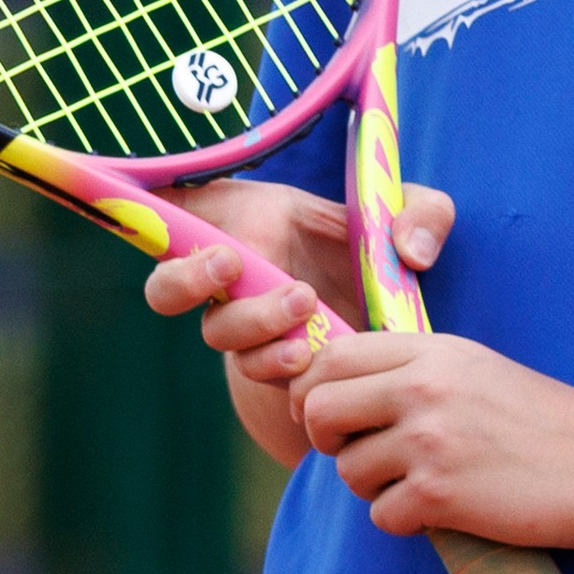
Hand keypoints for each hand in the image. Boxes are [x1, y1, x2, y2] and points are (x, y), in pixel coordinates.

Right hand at [142, 178, 454, 386]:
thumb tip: (409, 249)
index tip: (166, 202)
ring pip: (216, 332)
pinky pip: (253, 371)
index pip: (178, 210)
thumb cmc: (390, 249)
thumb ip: (423, 213)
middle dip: (187, 278)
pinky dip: (275, 364)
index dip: (150, 210)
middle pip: (168, 285)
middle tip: (232, 264)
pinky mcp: (271, 367)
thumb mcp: (416, 215)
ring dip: (251, 322)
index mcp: (252, 221)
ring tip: (303, 309)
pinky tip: (308, 355)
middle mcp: (235, 276)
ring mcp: (247, 327)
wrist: (398, 317)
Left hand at [287, 331, 573, 546]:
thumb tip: (338, 386)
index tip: (333, 417)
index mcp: (431, 351)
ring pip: (348, 470)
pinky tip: (444, 512)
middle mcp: (422, 388)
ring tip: (421, 485)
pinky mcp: (439, 493)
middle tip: (364, 456)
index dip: (313, 391)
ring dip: (374, 487)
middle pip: (318, 411)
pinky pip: (381, 515)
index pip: (331, 357)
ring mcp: (429, 440)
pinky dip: (406, 521)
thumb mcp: (474, 368)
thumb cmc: (542, 419)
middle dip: (328, 442)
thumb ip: (413, 368)